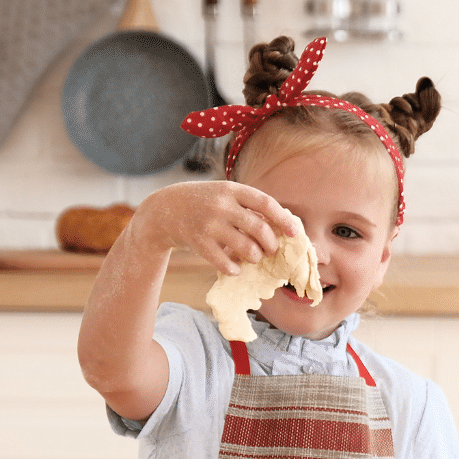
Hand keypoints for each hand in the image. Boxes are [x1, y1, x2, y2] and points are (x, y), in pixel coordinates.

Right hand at [126, 181, 296, 274]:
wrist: (163, 209)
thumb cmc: (203, 202)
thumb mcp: (224, 194)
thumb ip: (248, 205)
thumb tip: (283, 224)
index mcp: (232, 189)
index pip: (265, 202)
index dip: (283, 219)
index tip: (295, 232)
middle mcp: (221, 205)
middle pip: (259, 228)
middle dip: (271, 243)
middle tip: (272, 250)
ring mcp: (209, 224)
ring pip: (246, 248)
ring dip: (255, 257)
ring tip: (254, 257)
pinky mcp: (198, 242)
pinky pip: (225, 262)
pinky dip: (234, 268)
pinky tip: (235, 268)